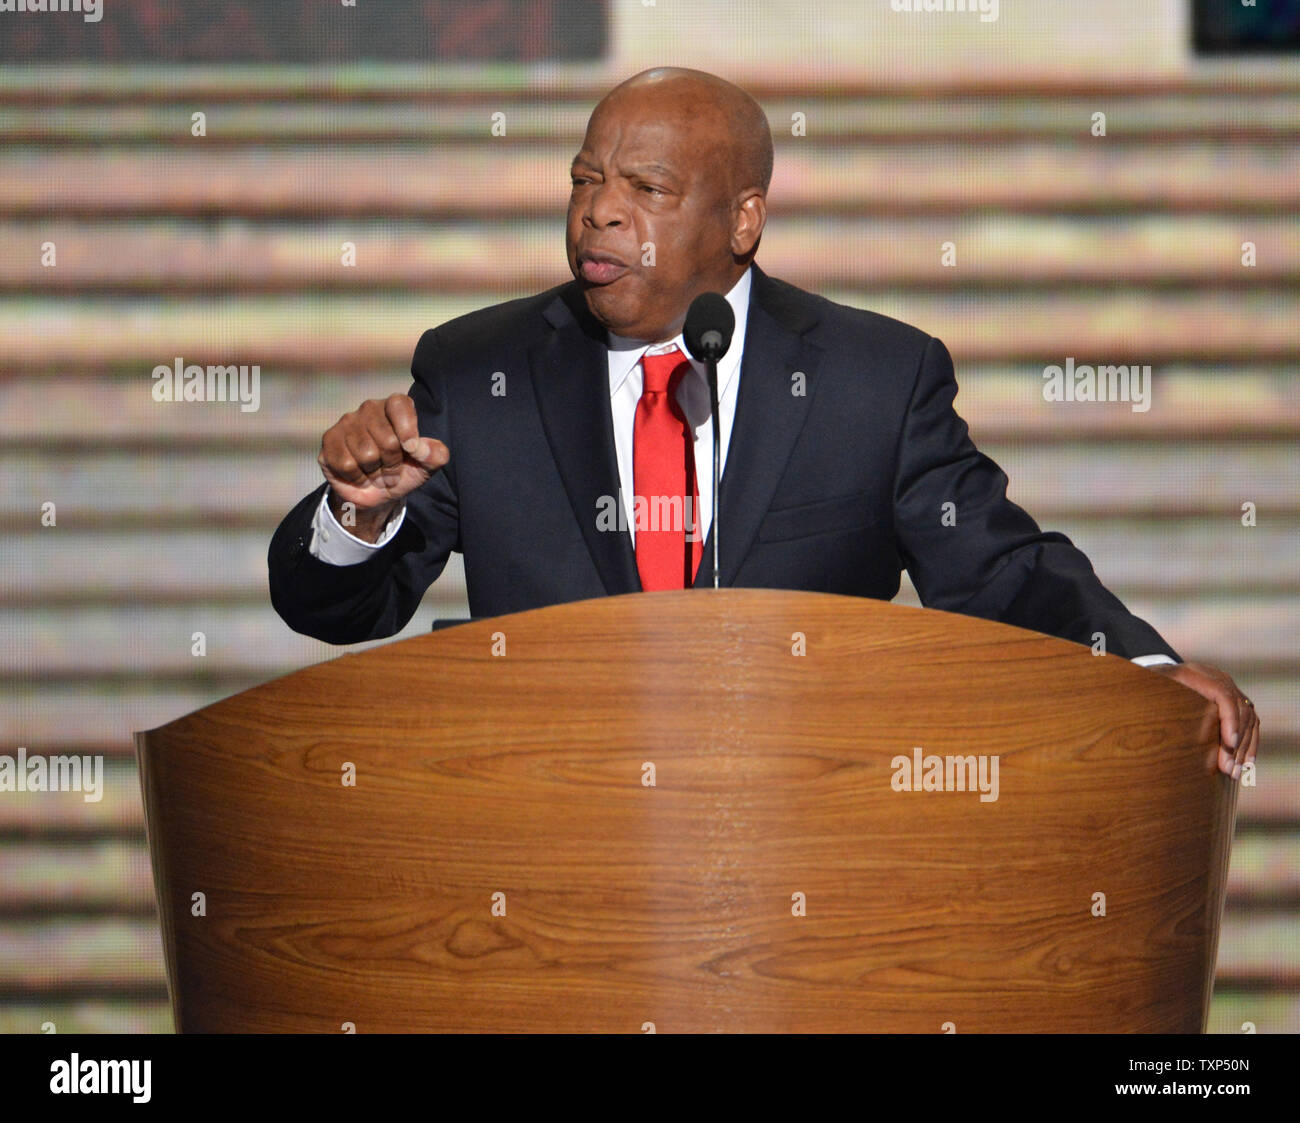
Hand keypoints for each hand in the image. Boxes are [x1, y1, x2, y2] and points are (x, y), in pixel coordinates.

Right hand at [318, 393, 448, 541]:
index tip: (411, 450)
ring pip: (366, 454)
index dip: (408, 430)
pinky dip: (357, 478)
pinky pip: (345, 463)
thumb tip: (418, 447)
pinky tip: (359, 476)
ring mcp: (347, 422)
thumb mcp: (428, 466)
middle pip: (387, 439)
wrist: (378, 494)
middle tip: (392, 471)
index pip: (399, 404)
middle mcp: (369, 408)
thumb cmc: (405, 472)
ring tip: (376, 473)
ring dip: (375, 473)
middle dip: (393, 464)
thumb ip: (436, 454)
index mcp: (395, 407)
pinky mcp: (329, 439)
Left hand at [1149, 661, 1258, 779]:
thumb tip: (1149, 724)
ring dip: (1244, 747)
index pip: (1223, 694)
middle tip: (1229, 769)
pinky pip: (1251, 721)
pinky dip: (1250, 742)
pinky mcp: (1234, 699)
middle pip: (1239, 709)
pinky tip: (1247, 763)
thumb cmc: (1146, 688)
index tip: (1229, 743)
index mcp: (1194, 673)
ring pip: (1249, 717)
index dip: (1229, 719)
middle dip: (1236, 742)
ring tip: (1236, 772)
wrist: (1156, 676)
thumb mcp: (1144, 691)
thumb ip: (1148, 702)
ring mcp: (1228, 687)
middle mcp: (1217, 677)